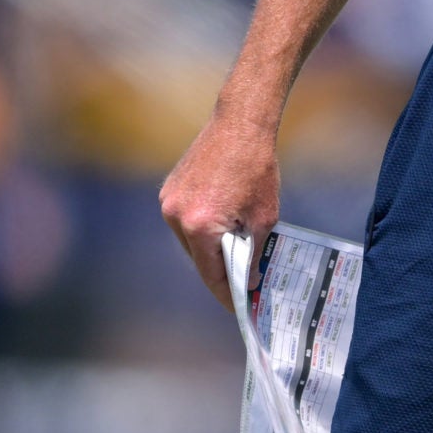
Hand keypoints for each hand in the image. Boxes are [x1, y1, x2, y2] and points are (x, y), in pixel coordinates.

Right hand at [159, 111, 282, 314]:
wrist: (239, 124)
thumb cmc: (257, 168)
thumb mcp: (264, 216)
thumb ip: (254, 252)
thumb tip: (248, 279)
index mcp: (200, 226)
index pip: (211, 274)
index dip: (227, 294)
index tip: (240, 307)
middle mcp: (176, 217)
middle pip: (198, 259)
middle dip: (221, 273)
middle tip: (242, 286)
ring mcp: (168, 203)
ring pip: (190, 242)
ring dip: (210, 250)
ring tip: (236, 258)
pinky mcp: (169, 190)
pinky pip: (184, 222)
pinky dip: (202, 230)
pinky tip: (223, 230)